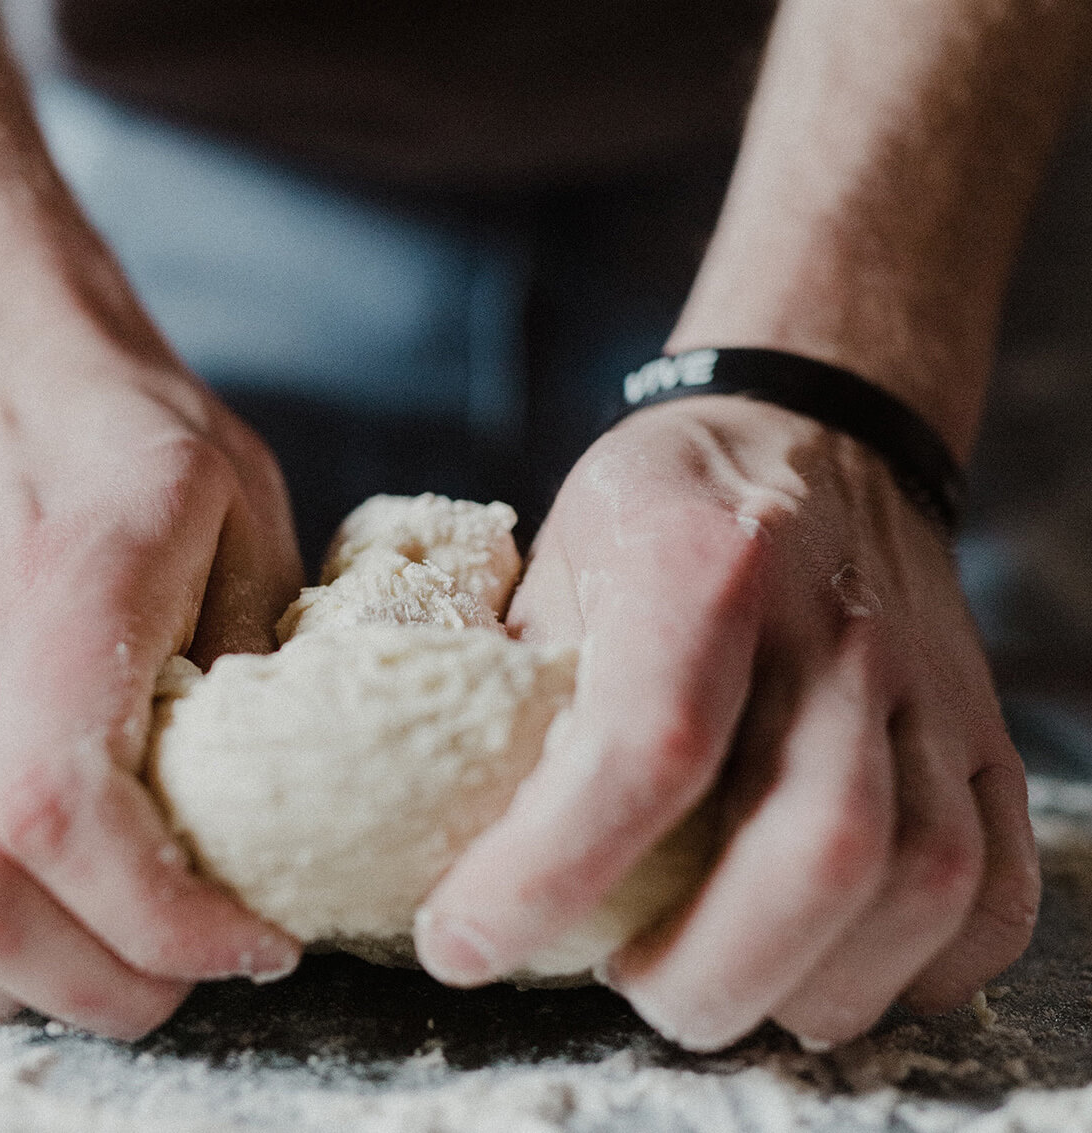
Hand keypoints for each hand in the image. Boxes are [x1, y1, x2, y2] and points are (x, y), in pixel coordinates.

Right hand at [0, 354, 303, 1037]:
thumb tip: (277, 806)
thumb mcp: (249, 519)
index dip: (158, 914)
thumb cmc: (140, 458)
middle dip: (92, 981)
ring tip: (88, 964)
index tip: (252, 943)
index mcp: (66, 587)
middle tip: (183, 979)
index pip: (61, 804)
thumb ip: (267, 654)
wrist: (4, 395)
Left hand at [416, 395, 1037, 1049]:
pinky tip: (829, 969)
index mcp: (704, 563)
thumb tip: (441, 828)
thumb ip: (512, 685)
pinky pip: (994, 883)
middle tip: (622, 989)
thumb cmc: (661, 509)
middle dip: (707, 970)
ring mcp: (927, 683)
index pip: (646, 746)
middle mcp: (834, 625)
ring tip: (713, 987)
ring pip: (918, 880)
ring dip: (809, 983)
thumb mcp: (555, 558)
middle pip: (817, 844)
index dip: (548, 871)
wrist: (809, 436)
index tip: (462, 943)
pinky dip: (922, 968)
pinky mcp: (981, 731)